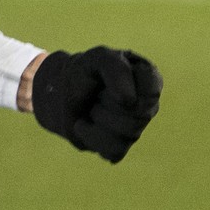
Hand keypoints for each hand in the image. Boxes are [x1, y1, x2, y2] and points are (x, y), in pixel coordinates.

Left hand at [32, 46, 161, 162]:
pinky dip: (92, 138)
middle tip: (96, 94)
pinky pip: (114, 151)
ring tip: (91, 108)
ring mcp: (136, 127)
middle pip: (138, 116)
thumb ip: (117, 69)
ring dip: (99, 119)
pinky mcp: (121, 145)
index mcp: (148, 77)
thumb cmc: (83, 72)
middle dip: (106, 104)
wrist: (59, 94)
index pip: (150, 92)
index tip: (104, 80)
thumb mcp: (97, 58)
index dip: (122, 89)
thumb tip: (130, 102)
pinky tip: (85, 125)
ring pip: (128, 134)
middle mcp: (147, 103)